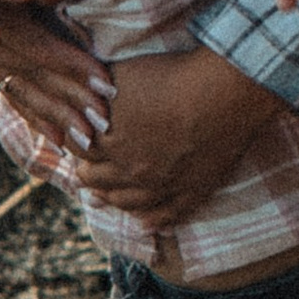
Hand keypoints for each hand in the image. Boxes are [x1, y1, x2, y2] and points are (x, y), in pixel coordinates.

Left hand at [64, 51, 282, 233]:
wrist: (226, 90)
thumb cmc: (174, 76)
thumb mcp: (123, 73)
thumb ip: (96, 88)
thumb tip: (80, 89)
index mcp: (109, 142)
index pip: (76, 149)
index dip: (73, 141)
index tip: (76, 138)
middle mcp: (130, 171)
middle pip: (96, 179)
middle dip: (86, 173)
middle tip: (83, 172)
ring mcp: (162, 186)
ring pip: (127, 203)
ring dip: (111, 199)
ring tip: (101, 198)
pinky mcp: (193, 192)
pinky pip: (168, 215)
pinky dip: (152, 222)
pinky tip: (144, 226)